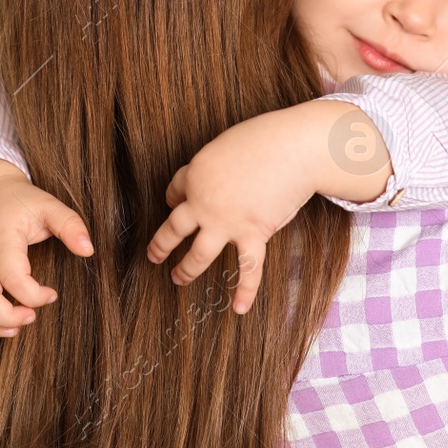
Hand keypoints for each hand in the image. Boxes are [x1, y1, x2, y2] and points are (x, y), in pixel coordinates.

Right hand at [0, 165, 93, 337]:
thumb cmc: (21, 202)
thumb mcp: (48, 205)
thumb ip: (70, 225)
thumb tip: (88, 251)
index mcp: (3, 240)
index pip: (12, 276)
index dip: (33, 294)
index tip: (52, 294)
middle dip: (6, 315)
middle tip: (32, 317)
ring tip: (14, 330)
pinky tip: (1, 325)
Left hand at [144, 111, 317, 315]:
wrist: (294, 148)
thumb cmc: (263, 138)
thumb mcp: (225, 145)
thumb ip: (212, 166)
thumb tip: (210, 183)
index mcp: (195, 175)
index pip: (174, 191)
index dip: (173, 197)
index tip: (173, 202)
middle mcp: (204, 203)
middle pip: (174, 229)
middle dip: (160, 244)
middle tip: (153, 255)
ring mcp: (227, 223)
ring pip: (198, 255)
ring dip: (186, 270)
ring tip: (177, 279)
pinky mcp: (253, 234)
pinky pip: (248, 269)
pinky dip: (245, 291)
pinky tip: (239, 308)